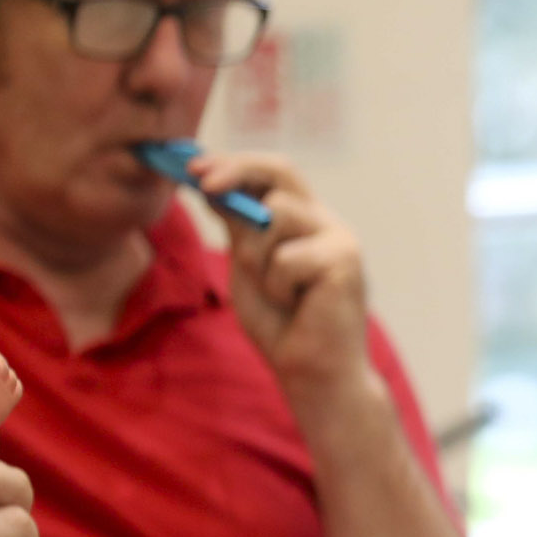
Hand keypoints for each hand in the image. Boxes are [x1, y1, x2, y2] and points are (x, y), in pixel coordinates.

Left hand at [189, 152, 377, 407]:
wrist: (313, 373)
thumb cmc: (281, 324)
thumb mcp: (247, 265)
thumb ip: (237, 227)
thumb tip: (208, 184)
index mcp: (306, 221)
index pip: (273, 174)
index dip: (233, 163)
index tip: (192, 166)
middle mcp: (327, 223)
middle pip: (281, 171)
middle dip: (235, 170)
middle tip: (200, 179)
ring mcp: (340, 239)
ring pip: (276, 215)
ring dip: (257, 256)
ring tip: (277, 292)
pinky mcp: (344, 262)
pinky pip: (285, 257)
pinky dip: (278, 287)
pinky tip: (298, 307)